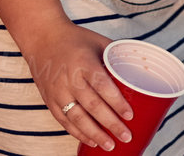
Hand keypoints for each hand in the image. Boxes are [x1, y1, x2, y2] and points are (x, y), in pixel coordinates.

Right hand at [23, 21, 133, 151]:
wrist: (42, 38)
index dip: (116, 102)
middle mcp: (69, 79)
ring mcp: (57, 92)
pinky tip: (91, 141)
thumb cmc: (76, 39)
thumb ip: (117, 57)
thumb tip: (141, 70)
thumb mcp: (99, 42)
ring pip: (77, 118)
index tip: (129, 115)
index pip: (102, 86)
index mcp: (83, 63)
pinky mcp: (50, 101)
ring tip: (110, 145)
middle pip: (92, 106)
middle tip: (126, 136)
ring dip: (94, 134)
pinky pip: (64, 121)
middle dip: (110, 124)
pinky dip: (78, 133)